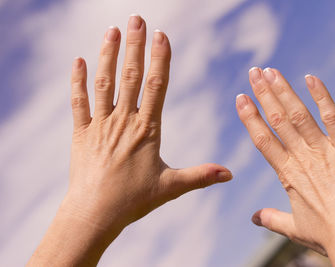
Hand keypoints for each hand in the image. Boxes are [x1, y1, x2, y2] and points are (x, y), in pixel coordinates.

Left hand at [28, 15, 230, 265]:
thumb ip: (201, 176)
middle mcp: (123, 121)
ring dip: (107, 54)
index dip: (160, 59)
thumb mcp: (172, 187)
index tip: (161, 35)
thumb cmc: (134, 201)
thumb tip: (230, 174)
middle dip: (134, 45)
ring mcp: (100, 125)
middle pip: (130, 76)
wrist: (94, 214)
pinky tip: (79, 60)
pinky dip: (78, 80)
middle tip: (136, 18)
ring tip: (112, 30)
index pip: (156, 86)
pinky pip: (79, 102)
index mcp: (147, 130)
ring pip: (104, 83)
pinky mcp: (81, 133)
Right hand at [236, 67, 334, 264]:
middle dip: (264, 94)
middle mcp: (300, 157)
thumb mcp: (293, 228)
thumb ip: (271, 219)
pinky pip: (332, 117)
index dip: (250, 117)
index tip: (240, 99)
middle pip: (276, 120)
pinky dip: (322, 96)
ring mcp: (322, 151)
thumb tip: (253, 217)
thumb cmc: (325, 234)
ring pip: (298, 114)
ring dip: (284, 91)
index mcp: (285, 173)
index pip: (262, 139)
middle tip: (254, 72)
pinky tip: (311, 78)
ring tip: (271, 71)